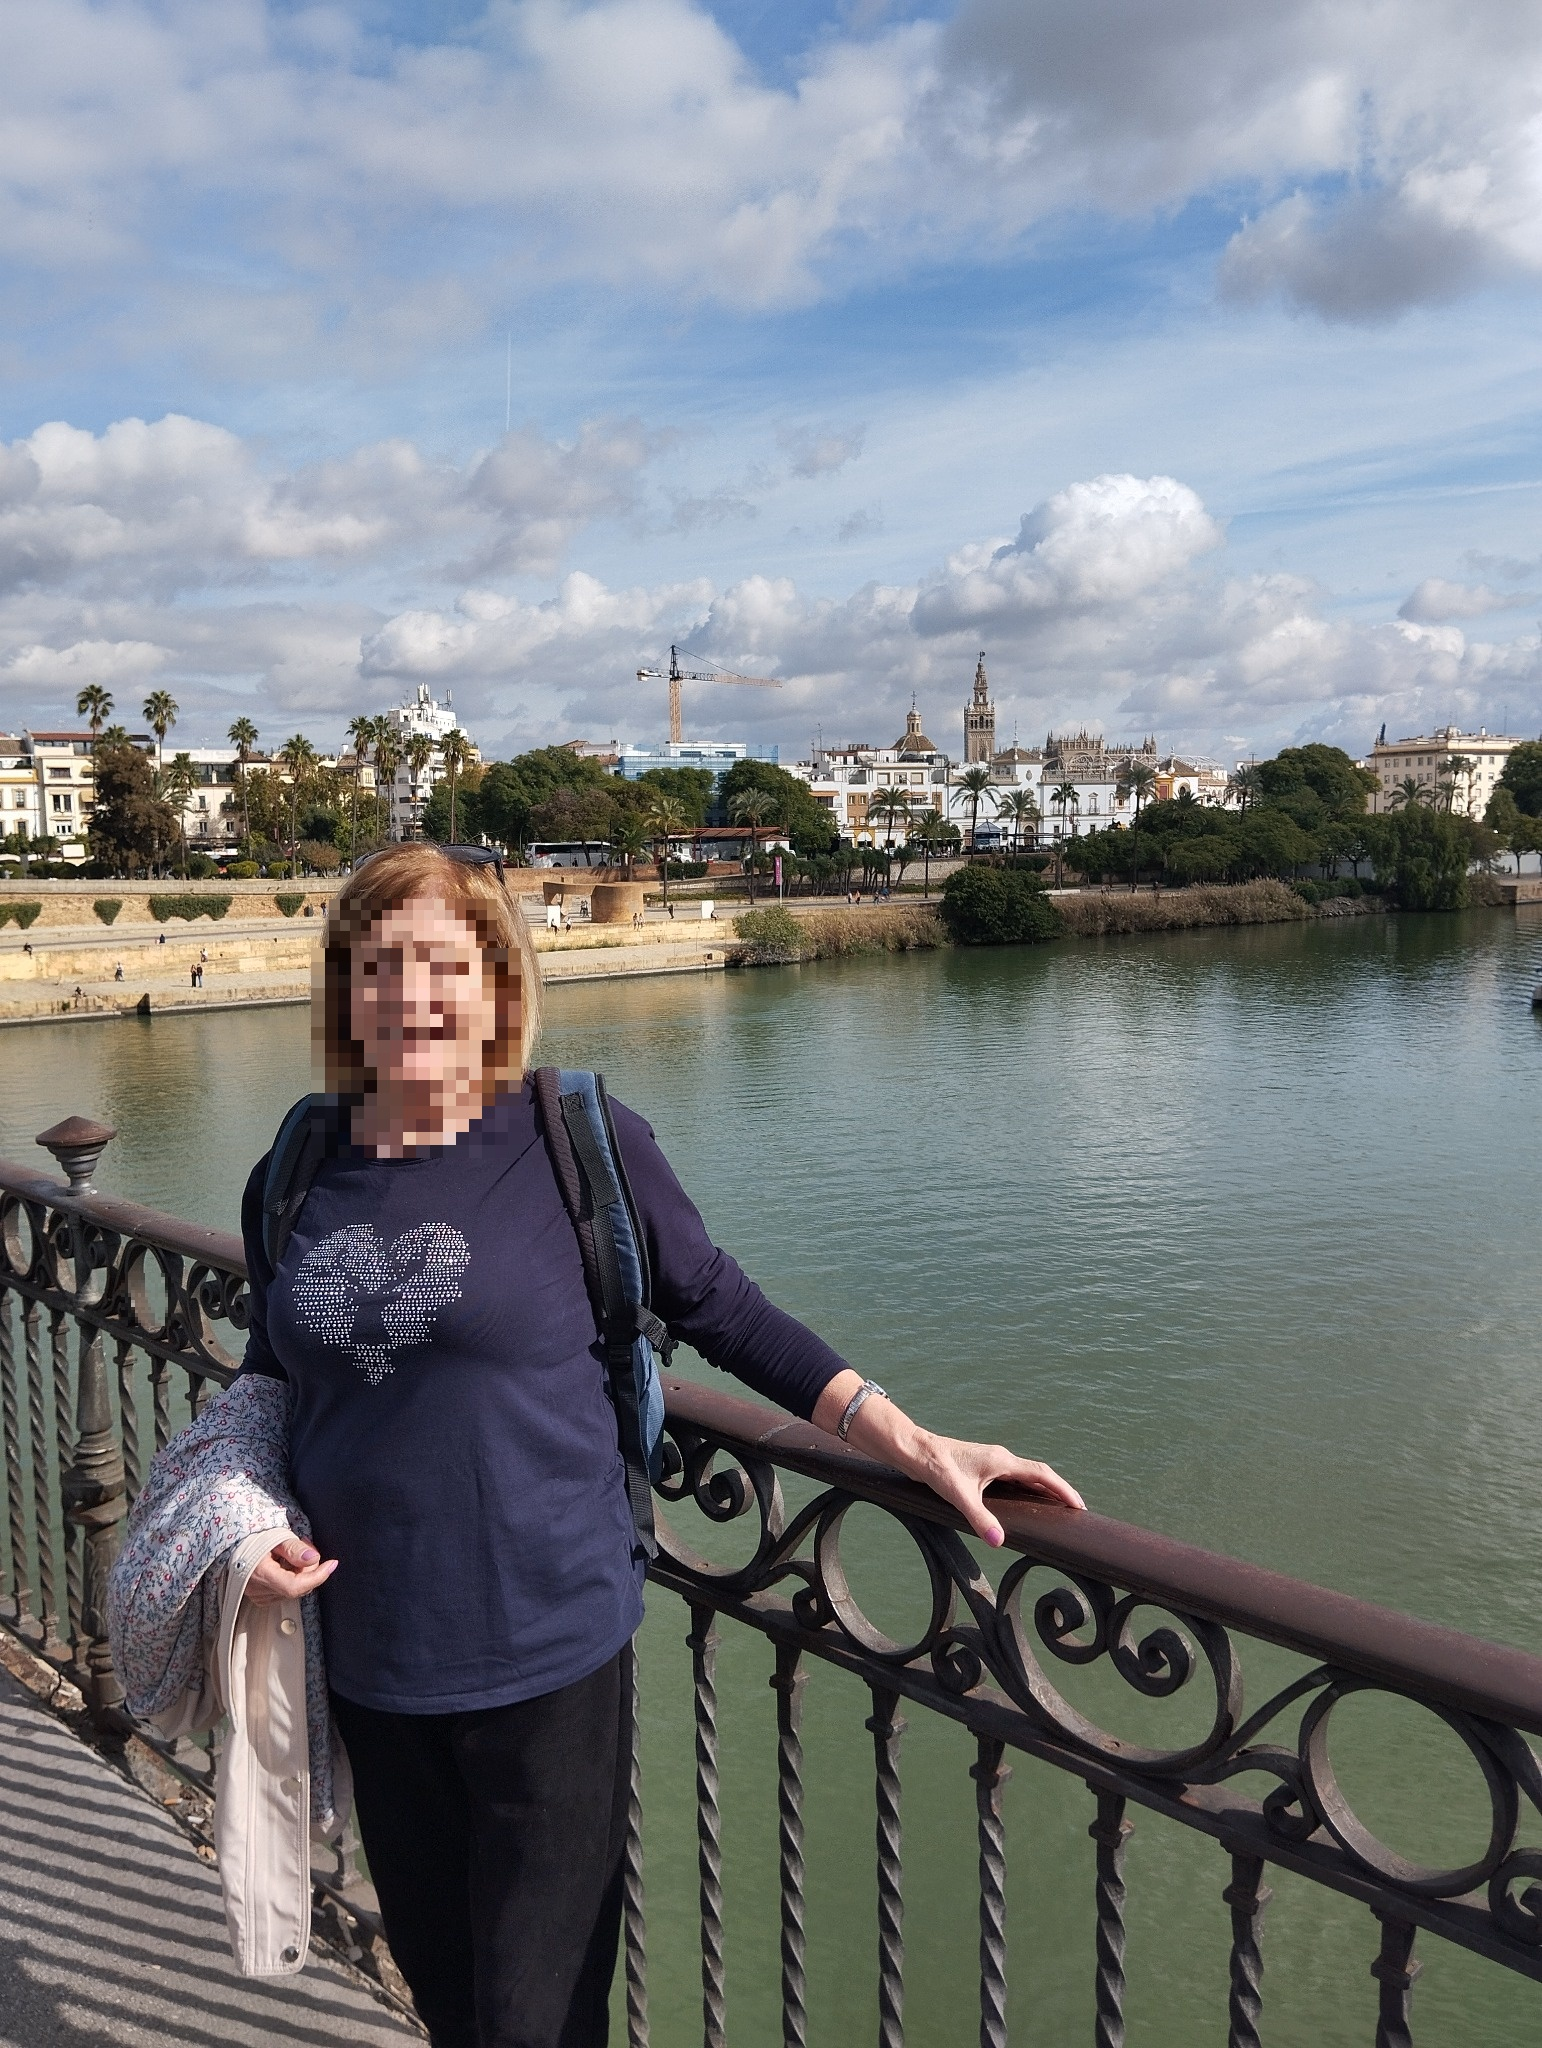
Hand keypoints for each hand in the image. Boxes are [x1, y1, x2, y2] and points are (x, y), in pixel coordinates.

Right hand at [243, 1536, 338, 1604]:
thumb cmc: (251, 1539)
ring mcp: (260, 1597)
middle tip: (306, 1545)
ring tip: (293, 1551)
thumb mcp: (274, 1537)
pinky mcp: (261, 1598)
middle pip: (298, 1587)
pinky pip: (285, 1591)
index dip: (317, 1576)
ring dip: (301, 1571)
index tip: (332, 1564)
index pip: (295, 1586)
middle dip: (309, 1568)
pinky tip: (286, 1563)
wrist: (232, 1546)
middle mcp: (260, 1591)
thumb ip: (294, 1549)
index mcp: (262, 1575)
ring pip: (294, 1590)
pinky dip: (292, 1577)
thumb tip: (314, 1558)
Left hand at [901, 1431, 1083, 1546]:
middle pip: (1038, 1474)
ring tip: (1056, 1508)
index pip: (1041, 1474)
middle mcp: (1000, 1458)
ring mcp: (992, 1461)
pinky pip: (1013, 1477)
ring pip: (1025, 1475)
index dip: (1062, 1489)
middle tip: (1074, 1510)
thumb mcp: (958, 1495)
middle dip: (1058, 1491)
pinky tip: (1023, 1502)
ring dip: (1042, 1490)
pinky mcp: (982, 1466)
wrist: (915, 1450)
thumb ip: (979, 1518)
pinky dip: (1025, 1489)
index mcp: (1001, 1461)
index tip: (1078, 1505)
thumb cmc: (936, 1467)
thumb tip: (998, 1541)